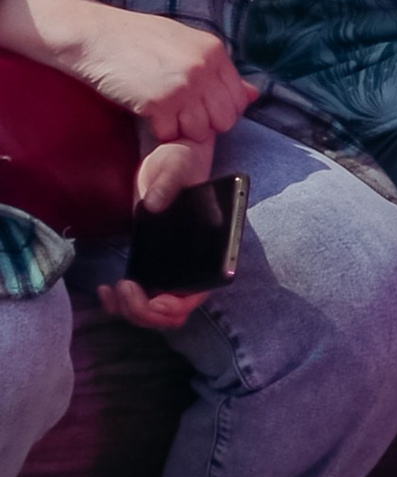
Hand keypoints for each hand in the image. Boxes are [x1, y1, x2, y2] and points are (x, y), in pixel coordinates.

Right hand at [0, 0, 254, 146]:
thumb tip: (253, 94)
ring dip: (181, 129)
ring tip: (163, 112)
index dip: (220, 110)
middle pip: (224, 120)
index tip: (201, 108)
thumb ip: (219, 70)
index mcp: (214, 51)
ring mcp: (183, 86)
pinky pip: (170, 134)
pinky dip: (158, 131)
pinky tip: (147, 113)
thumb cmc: (138, 39)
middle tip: (181, 114)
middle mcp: (204, 68)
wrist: (96, 35)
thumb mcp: (185, 45)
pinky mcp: (158, 103)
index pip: (238, 99)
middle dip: (205, 123)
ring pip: (200, 132)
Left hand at [92, 128, 223, 331]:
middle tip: (126, 288)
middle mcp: (192, 266)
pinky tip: (106, 290)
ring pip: (155, 313)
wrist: (163, 165)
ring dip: (132, 311)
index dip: (180, 304)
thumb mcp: (176, 164)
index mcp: (210, 247)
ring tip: (114, 288)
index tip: (157, 299)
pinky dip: (119, 305)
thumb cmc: (178, 163)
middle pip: (174, 312)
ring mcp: (170, 271)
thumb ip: (169, 182)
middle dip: (147, 311)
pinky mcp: (149, 270)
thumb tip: (154, 204)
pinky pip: (138, 302)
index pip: (201, 291)